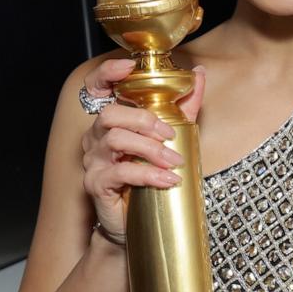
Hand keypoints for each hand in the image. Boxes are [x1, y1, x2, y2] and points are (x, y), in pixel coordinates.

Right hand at [81, 59, 205, 239]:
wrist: (142, 223)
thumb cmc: (152, 177)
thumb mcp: (173, 137)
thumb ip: (184, 105)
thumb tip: (198, 73)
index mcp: (112, 122)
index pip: (96, 88)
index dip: (107, 73)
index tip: (127, 68)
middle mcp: (97, 138)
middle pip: (110, 115)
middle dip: (144, 120)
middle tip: (170, 135)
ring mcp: (94, 161)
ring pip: (114, 140)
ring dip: (150, 149)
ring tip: (174, 162)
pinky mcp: (96, 184)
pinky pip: (119, 173)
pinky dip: (147, 174)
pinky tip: (167, 180)